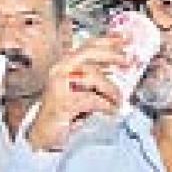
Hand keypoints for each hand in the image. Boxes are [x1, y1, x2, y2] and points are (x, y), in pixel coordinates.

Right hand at [26, 36, 128, 151]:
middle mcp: (59, 71)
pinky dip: (106, 105)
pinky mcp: (63, 103)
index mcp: (64, 65)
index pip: (86, 46)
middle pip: (88, 54)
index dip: (107, 40)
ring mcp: (59, 86)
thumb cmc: (64, 111)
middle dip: (111, 56)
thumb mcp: (80, 89)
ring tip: (118, 100)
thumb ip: (95, 75)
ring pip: (92, 76)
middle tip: (127, 62)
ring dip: (110, 89)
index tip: (124, 38)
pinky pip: (92, 99)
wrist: (44, 134)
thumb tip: (120, 65)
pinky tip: (111, 110)